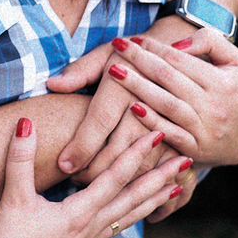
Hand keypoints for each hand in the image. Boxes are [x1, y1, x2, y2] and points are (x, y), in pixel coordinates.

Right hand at [0, 119, 187, 237]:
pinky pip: (115, 229)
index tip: (158, 135)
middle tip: (187, 161)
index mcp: (78, 214)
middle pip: (134, 199)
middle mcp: (90, 228)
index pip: (115, 178)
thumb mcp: (12, 198)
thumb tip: (25, 122)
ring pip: (129, 217)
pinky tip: (137, 214)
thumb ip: (20, 159)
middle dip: (161, 179)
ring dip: (154, 200)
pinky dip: (134, 217)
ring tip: (176, 189)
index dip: (137, 154)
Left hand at [46, 39, 169, 180]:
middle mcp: (148, 101)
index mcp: (124, 82)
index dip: (81, 147)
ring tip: (93, 183)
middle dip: (96, 171)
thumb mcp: (104, 54)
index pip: (99, 122)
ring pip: (141, 162)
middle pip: (120, 149)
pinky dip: (142, 178)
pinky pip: (161, 165)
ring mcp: (168, 120)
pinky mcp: (183, 134)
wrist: (172, 54)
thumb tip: (54, 85)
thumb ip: (80, 71)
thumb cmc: (128, 56)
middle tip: (74, 181)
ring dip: (117, 179)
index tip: (64, 165)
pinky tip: (122, 182)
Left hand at [107, 30, 237, 166]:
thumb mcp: (234, 60)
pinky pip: (169, 133)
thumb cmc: (235, 90)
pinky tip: (130, 107)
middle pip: (168, 79)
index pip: (180, 60)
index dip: (154, 47)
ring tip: (113, 71)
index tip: (131, 38)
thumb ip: (210, 42)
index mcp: (223, 82)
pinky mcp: (195, 150)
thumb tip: (177, 44)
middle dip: (139, 60)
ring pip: (166, 104)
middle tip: (116, 47)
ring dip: (137, 87)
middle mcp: (214, 106)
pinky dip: (150, 120)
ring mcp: (205, 130)